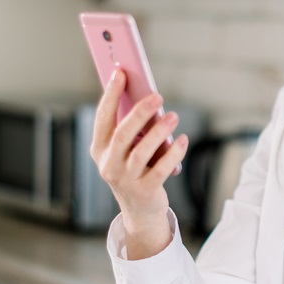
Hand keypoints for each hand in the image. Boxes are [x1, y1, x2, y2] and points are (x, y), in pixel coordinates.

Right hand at [89, 69, 188, 258]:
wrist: (140, 211)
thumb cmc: (134, 170)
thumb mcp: (125, 150)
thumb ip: (130, 127)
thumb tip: (145, 95)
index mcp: (99, 149)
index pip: (103, 117)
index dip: (110, 94)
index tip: (120, 72)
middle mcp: (108, 164)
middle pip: (122, 133)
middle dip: (139, 112)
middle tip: (156, 95)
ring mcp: (125, 179)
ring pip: (141, 151)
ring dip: (159, 131)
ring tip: (173, 116)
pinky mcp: (145, 191)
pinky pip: (161, 168)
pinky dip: (174, 153)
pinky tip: (183, 140)